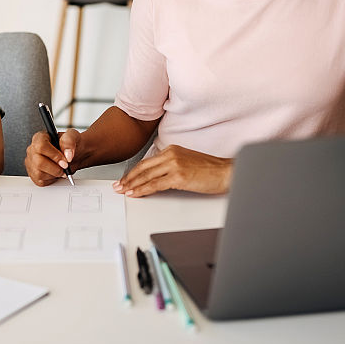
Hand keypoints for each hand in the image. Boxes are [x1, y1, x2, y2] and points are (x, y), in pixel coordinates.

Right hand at [24, 128, 79, 185]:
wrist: (73, 155)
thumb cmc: (70, 145)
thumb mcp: (73, 136)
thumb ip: (69, 142)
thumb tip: (67, 154)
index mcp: (39, 138)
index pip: (41, 146)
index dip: (54, 155)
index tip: (65, 160)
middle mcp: (32, 150)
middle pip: (38, 162)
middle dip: (55, 168)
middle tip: (65, 167)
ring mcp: (31, 162)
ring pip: (39, 173)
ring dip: (54, 174)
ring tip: (61, 169)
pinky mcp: (33, 174)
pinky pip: (40, 181)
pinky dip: (51, 180)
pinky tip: (55, 173)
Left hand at [112, 144, 230, 196]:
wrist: (226, 172)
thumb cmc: (210, 170)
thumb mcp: (187, 162)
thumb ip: (171, 166)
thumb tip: (156, 177)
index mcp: (172, 149)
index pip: (147, 162)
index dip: (134, 172)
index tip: (125, 179)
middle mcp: (171, 154)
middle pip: (143, 168)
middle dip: (128, 178)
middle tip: (118, 186)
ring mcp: (174, 164)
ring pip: (147, 176)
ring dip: (132, 185)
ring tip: (123, 191)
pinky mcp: (178, 176)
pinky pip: (155, 184)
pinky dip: (143, 190)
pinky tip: (135, 194)